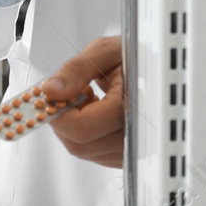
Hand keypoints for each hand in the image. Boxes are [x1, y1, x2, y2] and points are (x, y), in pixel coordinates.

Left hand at [45, 35, 123, 167]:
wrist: (156, 66)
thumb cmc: (134, 56)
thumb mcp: (104, 51)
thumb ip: (74, 70)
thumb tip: (50, 91)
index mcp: (131, 106)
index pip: (81, 128)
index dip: (57, 114)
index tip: (49, 97)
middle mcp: (135, 133)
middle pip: (78, 144)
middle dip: (64, 119)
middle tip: (70, 93)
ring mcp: (131, 148)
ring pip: (84, 151)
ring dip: (75, 126)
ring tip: (89, 98)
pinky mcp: (126, 153)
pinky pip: (95, 153)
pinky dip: (86, 134)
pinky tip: (96, 111)